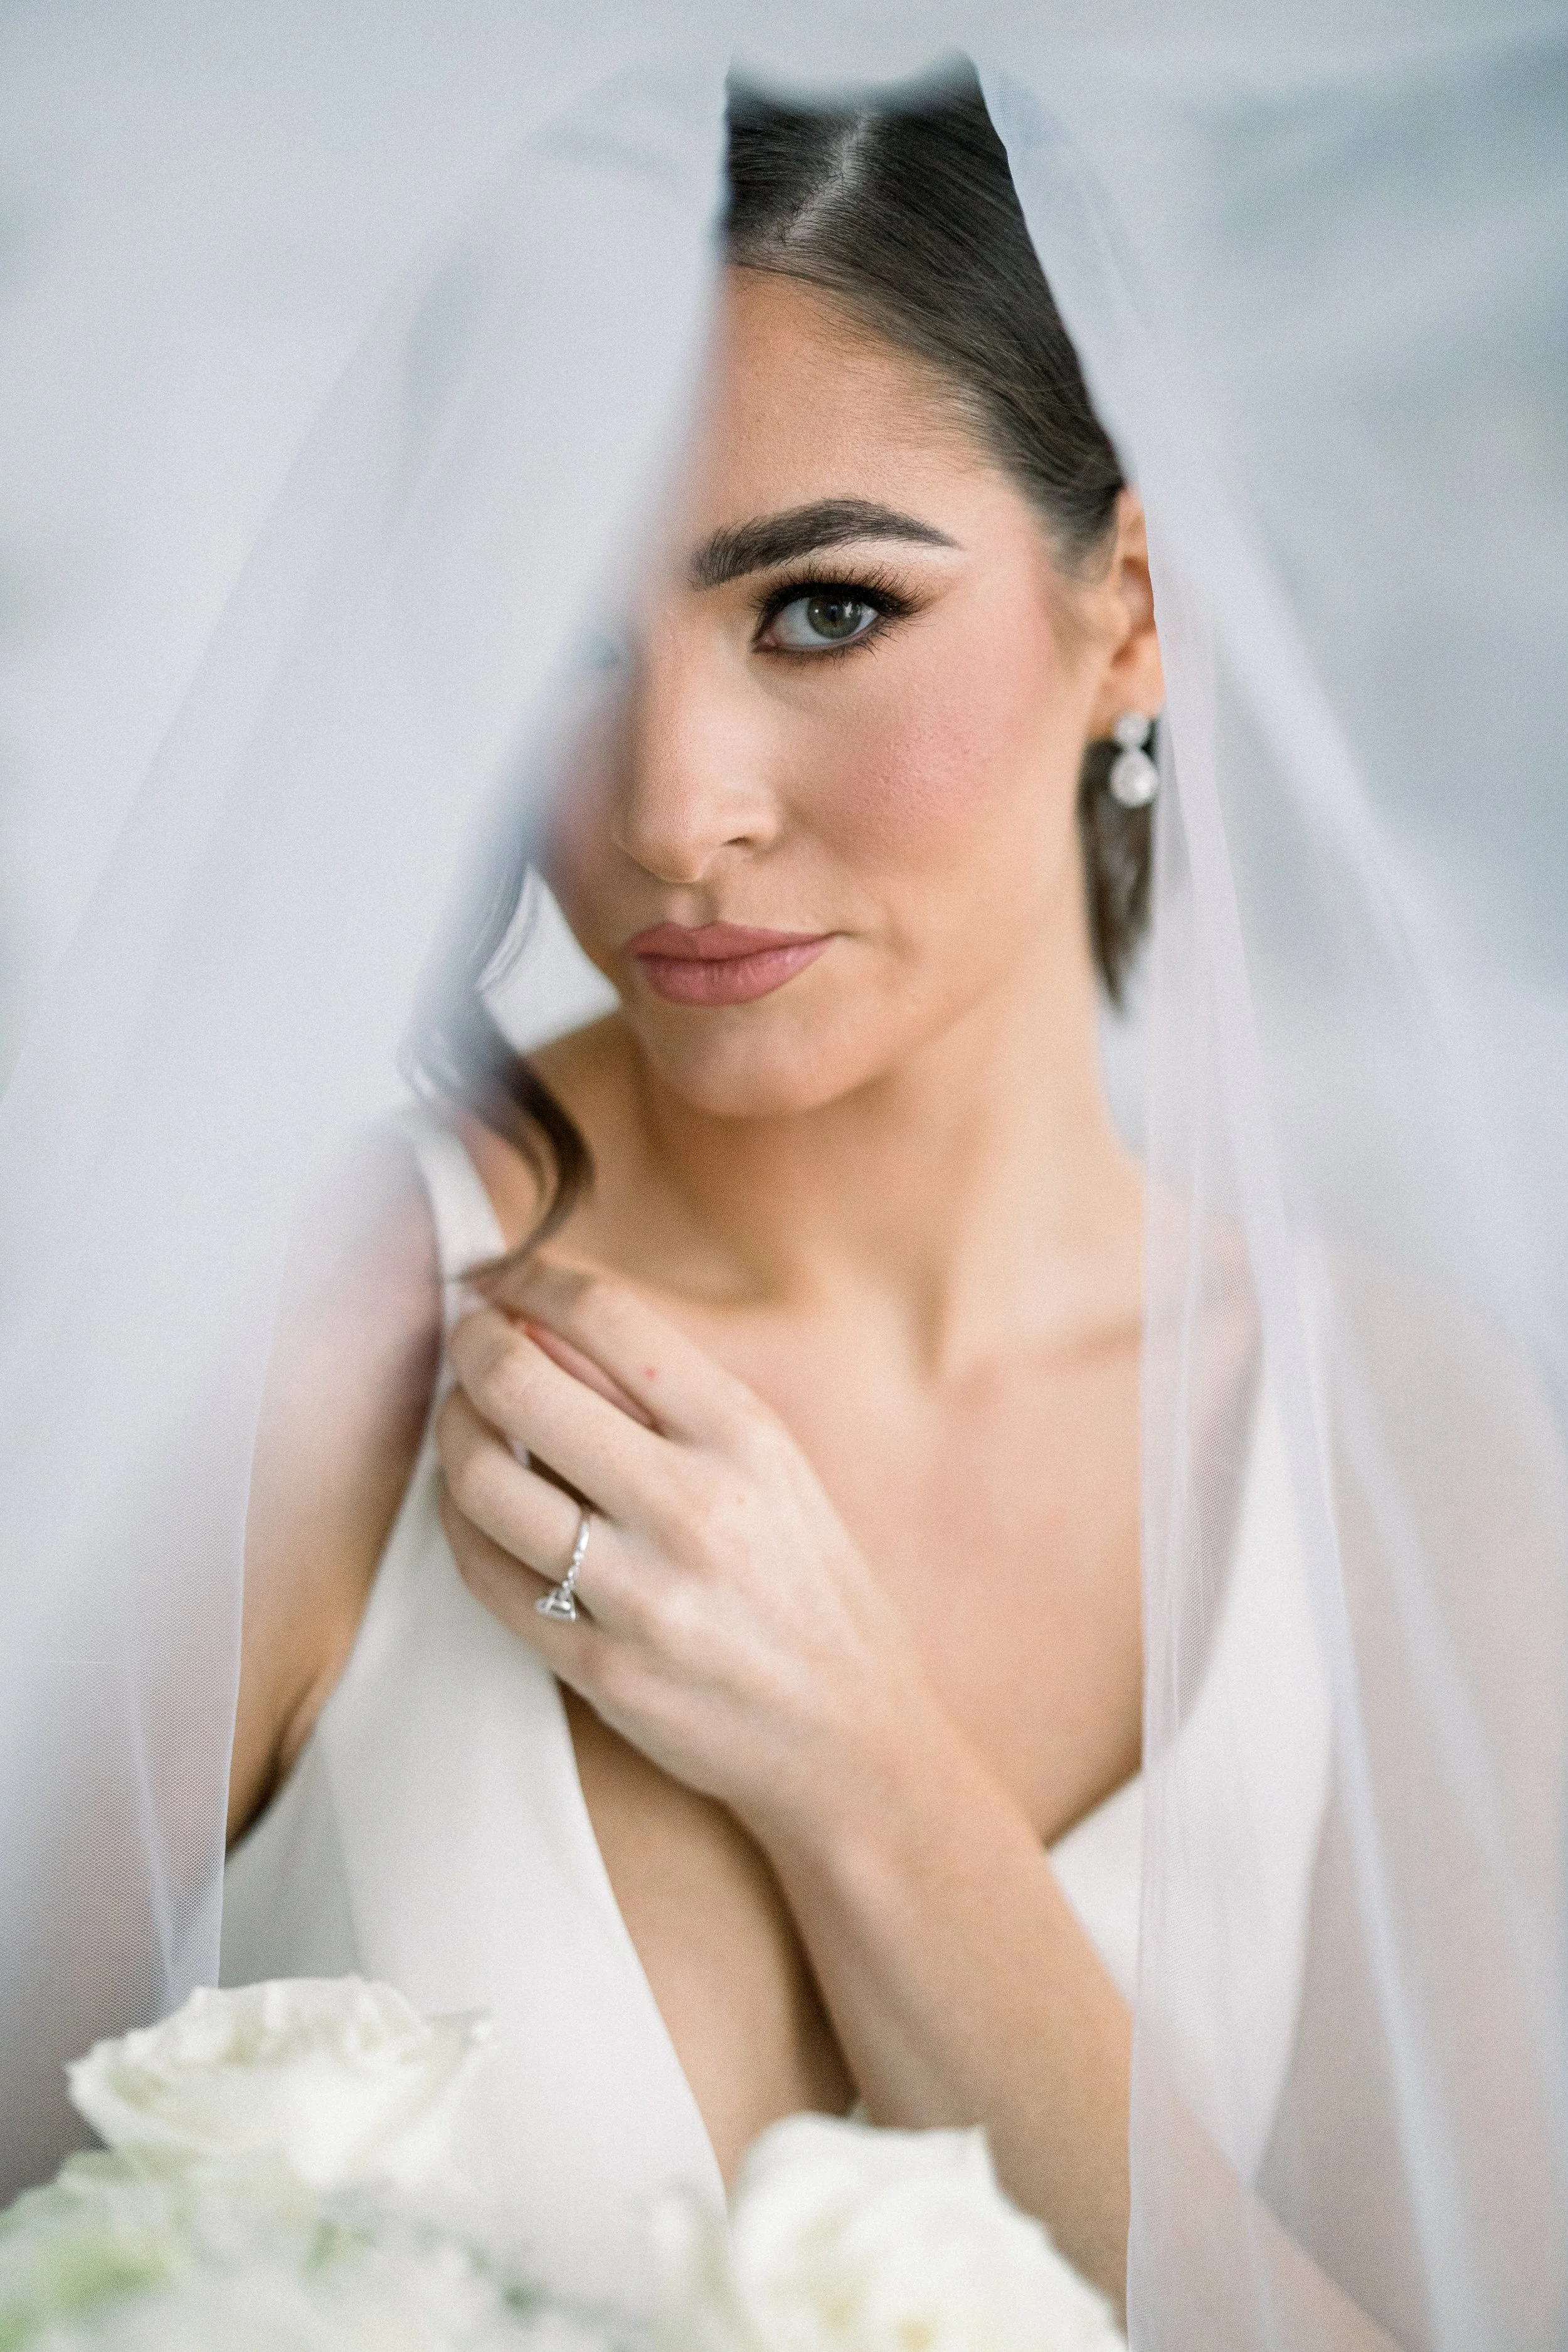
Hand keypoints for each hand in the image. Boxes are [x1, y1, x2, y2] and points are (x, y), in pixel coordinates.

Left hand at [436, 1260, 936, 1843]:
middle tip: (466, 1339)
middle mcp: (692, 1507)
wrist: (847, 1733)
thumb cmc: (804, 1581)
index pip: (607, 1317)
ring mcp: (640, 1593)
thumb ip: (668, 1393)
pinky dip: (458, 1520)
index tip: (502, 1280)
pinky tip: (469, 1500)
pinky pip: (485, 1572)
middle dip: (472, 1345)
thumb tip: (541, 1319)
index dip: (532, 1279)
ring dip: (451, 1430)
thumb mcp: (770, 1463)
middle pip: (523, 1383)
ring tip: (461, 1417)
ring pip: (482, 1479)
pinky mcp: (597, 1665)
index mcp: (743, 1437)